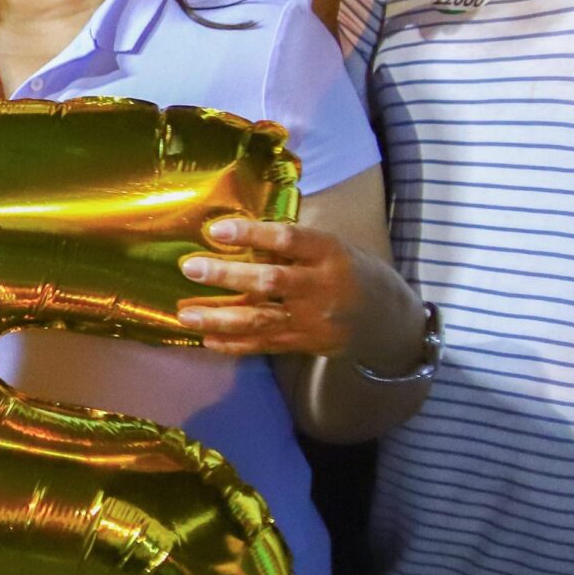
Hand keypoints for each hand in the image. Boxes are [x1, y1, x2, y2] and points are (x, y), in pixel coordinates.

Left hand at [179, 215, 424, 364]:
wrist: (387, 318)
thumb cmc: (347, 269)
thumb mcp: (331, 246)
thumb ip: (291, 242)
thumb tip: (236, 229)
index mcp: (328, 252)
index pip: (289, 239)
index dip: (252, 234)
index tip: (215, 230)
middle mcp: (320, 286)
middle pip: (270, 281)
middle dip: (227, 276)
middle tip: (190, 268)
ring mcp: (313, 319)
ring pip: (262, 319)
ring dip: (220, 318)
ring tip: (185, 315)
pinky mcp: (306, 343)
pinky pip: (266, 345)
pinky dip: (236, 344)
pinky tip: (207, 340)